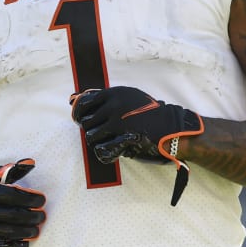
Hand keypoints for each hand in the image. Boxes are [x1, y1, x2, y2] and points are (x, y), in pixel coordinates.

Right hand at [0, 159, 45, 246]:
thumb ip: (6, 171)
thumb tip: (31, 163)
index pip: (9, 195)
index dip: (29, 198)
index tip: (42, 199)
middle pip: (10, 216)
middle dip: (31, 216)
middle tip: (42, 216)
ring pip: (5, 233)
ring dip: (25, 232)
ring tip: (36, 229)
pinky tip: (24, 243)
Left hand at [69, 87, 202, 204]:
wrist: (173, 127)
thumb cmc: (148, 113)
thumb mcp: (127, 97)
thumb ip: (102, 98)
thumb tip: (72, 98)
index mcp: (114, 94)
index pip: (83, 103)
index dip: (79, 114)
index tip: (82, 120)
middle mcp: (114, 106)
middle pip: (85, 122)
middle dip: (91, 129)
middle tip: (103, 133)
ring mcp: (120, 123)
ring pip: (91, 137)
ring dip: (98, 142)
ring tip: (111, 141)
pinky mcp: (125, 139)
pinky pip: (102, 150)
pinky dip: (106, 152)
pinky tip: (115, 150)